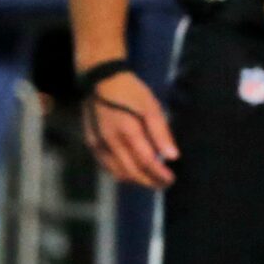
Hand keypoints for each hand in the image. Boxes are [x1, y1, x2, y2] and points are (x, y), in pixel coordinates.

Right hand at [81, 66, 178, 188]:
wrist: (101, 80)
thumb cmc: (130, 92)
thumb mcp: (150, 106)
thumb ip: (161, 133)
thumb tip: (172, 157)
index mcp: (128, 131)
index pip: (146, 162)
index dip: (159, 174)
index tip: (171, 179)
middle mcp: (110, 142)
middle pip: (131, 172)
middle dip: (149, 181)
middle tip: (163, 183)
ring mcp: (98, 144)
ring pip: (117, 172)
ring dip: (135, 179)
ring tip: (149, 178)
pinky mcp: (91, 143)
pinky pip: (106, 166)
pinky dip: (120, 172)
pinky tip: (131, 169)